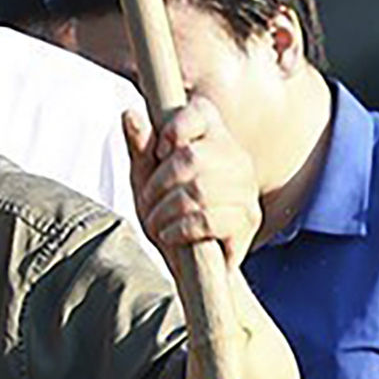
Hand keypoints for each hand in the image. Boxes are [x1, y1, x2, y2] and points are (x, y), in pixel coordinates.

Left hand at [127, 94, 260, 269]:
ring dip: (166, 209)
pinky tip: (170, 234)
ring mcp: (246, 190)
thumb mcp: (147, 181)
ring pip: (200, 189)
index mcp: (214, 139)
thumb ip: (141, 149)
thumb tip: (131, 115)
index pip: (201, 113)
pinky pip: (208, 219)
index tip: (159, 152)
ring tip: (157, 221)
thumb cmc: (169, 216)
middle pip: (192, 156)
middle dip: (158, 183)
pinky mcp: (247, 221)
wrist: (189, 265)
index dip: (174, 128)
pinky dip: (180, 229)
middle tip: (148, 201)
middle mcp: (236, 159)